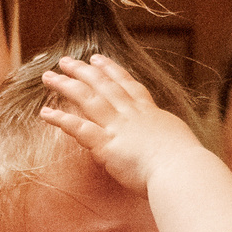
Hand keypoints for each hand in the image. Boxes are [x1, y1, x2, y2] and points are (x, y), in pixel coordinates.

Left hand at [40, 56, 207, 193]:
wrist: (183, 171)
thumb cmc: (187, 165)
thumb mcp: (180, 143)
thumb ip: (168, 139)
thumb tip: (168, 144)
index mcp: (151, 114)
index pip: (129, 86)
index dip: (112, 71)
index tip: (99, 59)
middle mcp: (132, 116)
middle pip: (104, 86)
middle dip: (84, 71)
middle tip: (67, 60)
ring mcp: (118, 128)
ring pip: (88, 99)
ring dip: (66, 86)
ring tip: (49, 76)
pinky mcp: (106, 145)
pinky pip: (78, 129)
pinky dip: (61, 119)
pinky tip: (45, 112)